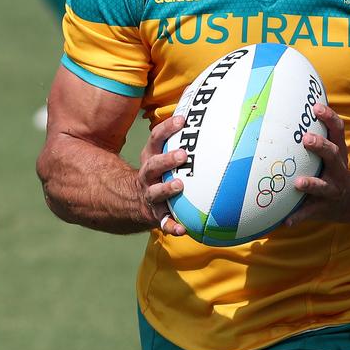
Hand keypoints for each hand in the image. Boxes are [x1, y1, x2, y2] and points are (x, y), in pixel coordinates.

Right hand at [138, 115, 187, 235]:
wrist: (135, 200)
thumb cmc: (161, 172)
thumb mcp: (162, 154)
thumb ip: (182, 141)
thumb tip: (214, 119)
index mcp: (151, 157)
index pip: (156, 138)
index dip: (167, 128)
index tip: (182, 119)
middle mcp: (148, 175)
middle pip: (153, 165)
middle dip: (167, 159)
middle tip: (183, 154)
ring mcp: (150, 195)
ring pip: (155, 193)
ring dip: (166, 189)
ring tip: (179, 186)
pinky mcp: (156, 214)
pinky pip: (163, 222)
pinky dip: (172, 226)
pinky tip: (183, 230)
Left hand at [286, 103, 349, 226]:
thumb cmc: (333, 169)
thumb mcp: (332, 151)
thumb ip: (316, 134)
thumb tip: (287, 108)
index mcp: (338, 153)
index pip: (337, 130)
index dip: (329, 118)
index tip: (316, 107)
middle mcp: (337, 170)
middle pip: (333, 154)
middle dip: (321, 146)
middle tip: (306, 139)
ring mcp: (331, 190)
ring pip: (323, 186)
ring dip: (311, 184)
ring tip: (298, 182)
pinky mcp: (322, 208)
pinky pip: (309, 213)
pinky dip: (297, 217)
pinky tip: (285, 222)